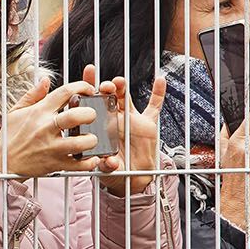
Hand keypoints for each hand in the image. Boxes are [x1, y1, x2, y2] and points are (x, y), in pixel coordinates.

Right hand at [0, 77, 108, 178]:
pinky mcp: (55, 164)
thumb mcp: (16, 111)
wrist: (1, 163)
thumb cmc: (9, 137)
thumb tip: (46, 80)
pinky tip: (91, 157)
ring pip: (80, 143)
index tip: (88, 90)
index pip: (64, 92)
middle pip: (76, 116)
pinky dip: (89, 163)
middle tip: (92, 115)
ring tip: (91, 138)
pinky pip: (78, 165)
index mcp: (39, 112)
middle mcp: (46, 128)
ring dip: (92, 140)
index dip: (81, 86)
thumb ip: (33, 95)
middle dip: (90, 113)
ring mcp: (51, 148)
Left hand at [89, 66, 166, 195]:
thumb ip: (108, 165)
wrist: (133, 176)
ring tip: (119, 81)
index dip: (89, 86)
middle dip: (107, 87)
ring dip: (122, 87)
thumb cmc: (114, 169)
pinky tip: (160, 79)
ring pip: (125, 97)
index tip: (88, 72)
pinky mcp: (147, 124)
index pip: (91, 102)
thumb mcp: (107, 169)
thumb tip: (109, 164)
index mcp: (100, 125)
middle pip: (108, 96)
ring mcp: (131, 119)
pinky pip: (154, 106)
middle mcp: (113, 118)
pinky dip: (158, 93)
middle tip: (105, 86)